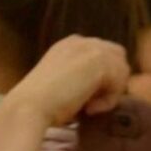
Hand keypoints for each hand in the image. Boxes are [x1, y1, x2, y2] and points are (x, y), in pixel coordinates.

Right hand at [7, 35, 131, 126]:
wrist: (29, 108)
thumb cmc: (39, 104)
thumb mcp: (62, 83)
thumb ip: (81, 76)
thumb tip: (105, 87)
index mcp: (69, 44)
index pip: (103, 53)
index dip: (103, 77)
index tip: (86, 99)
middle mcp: (80, 41)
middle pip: (117, 57)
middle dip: (112, 80)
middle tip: (92, 103)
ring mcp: (91, 48)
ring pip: (121, 70)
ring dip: (109, 93)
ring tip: (88, 108)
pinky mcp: (100, 61)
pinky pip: (120, 83)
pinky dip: (108, 101)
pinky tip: (89, 109)